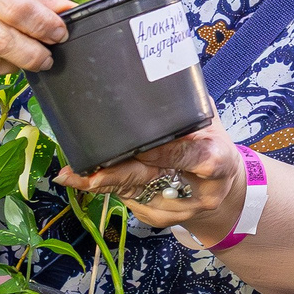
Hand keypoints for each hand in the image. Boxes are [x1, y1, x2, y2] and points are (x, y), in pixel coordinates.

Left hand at [56, 118, 246, 245]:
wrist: (220, 189)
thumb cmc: (211, 144)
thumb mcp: (209, 121)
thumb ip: (188, 106)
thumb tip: (158, 75)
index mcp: (218, 159)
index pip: (193, 157)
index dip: (167, 154)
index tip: (141, 149)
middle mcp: (198, 190)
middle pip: (154, 182)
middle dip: (117, 177)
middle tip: (87, 174)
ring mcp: (178, 208)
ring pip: (135, 194)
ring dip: (102, 184)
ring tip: (72, 176)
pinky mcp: (159, 217)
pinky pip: (130, 199)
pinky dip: (107, 188)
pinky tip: (82, 180)